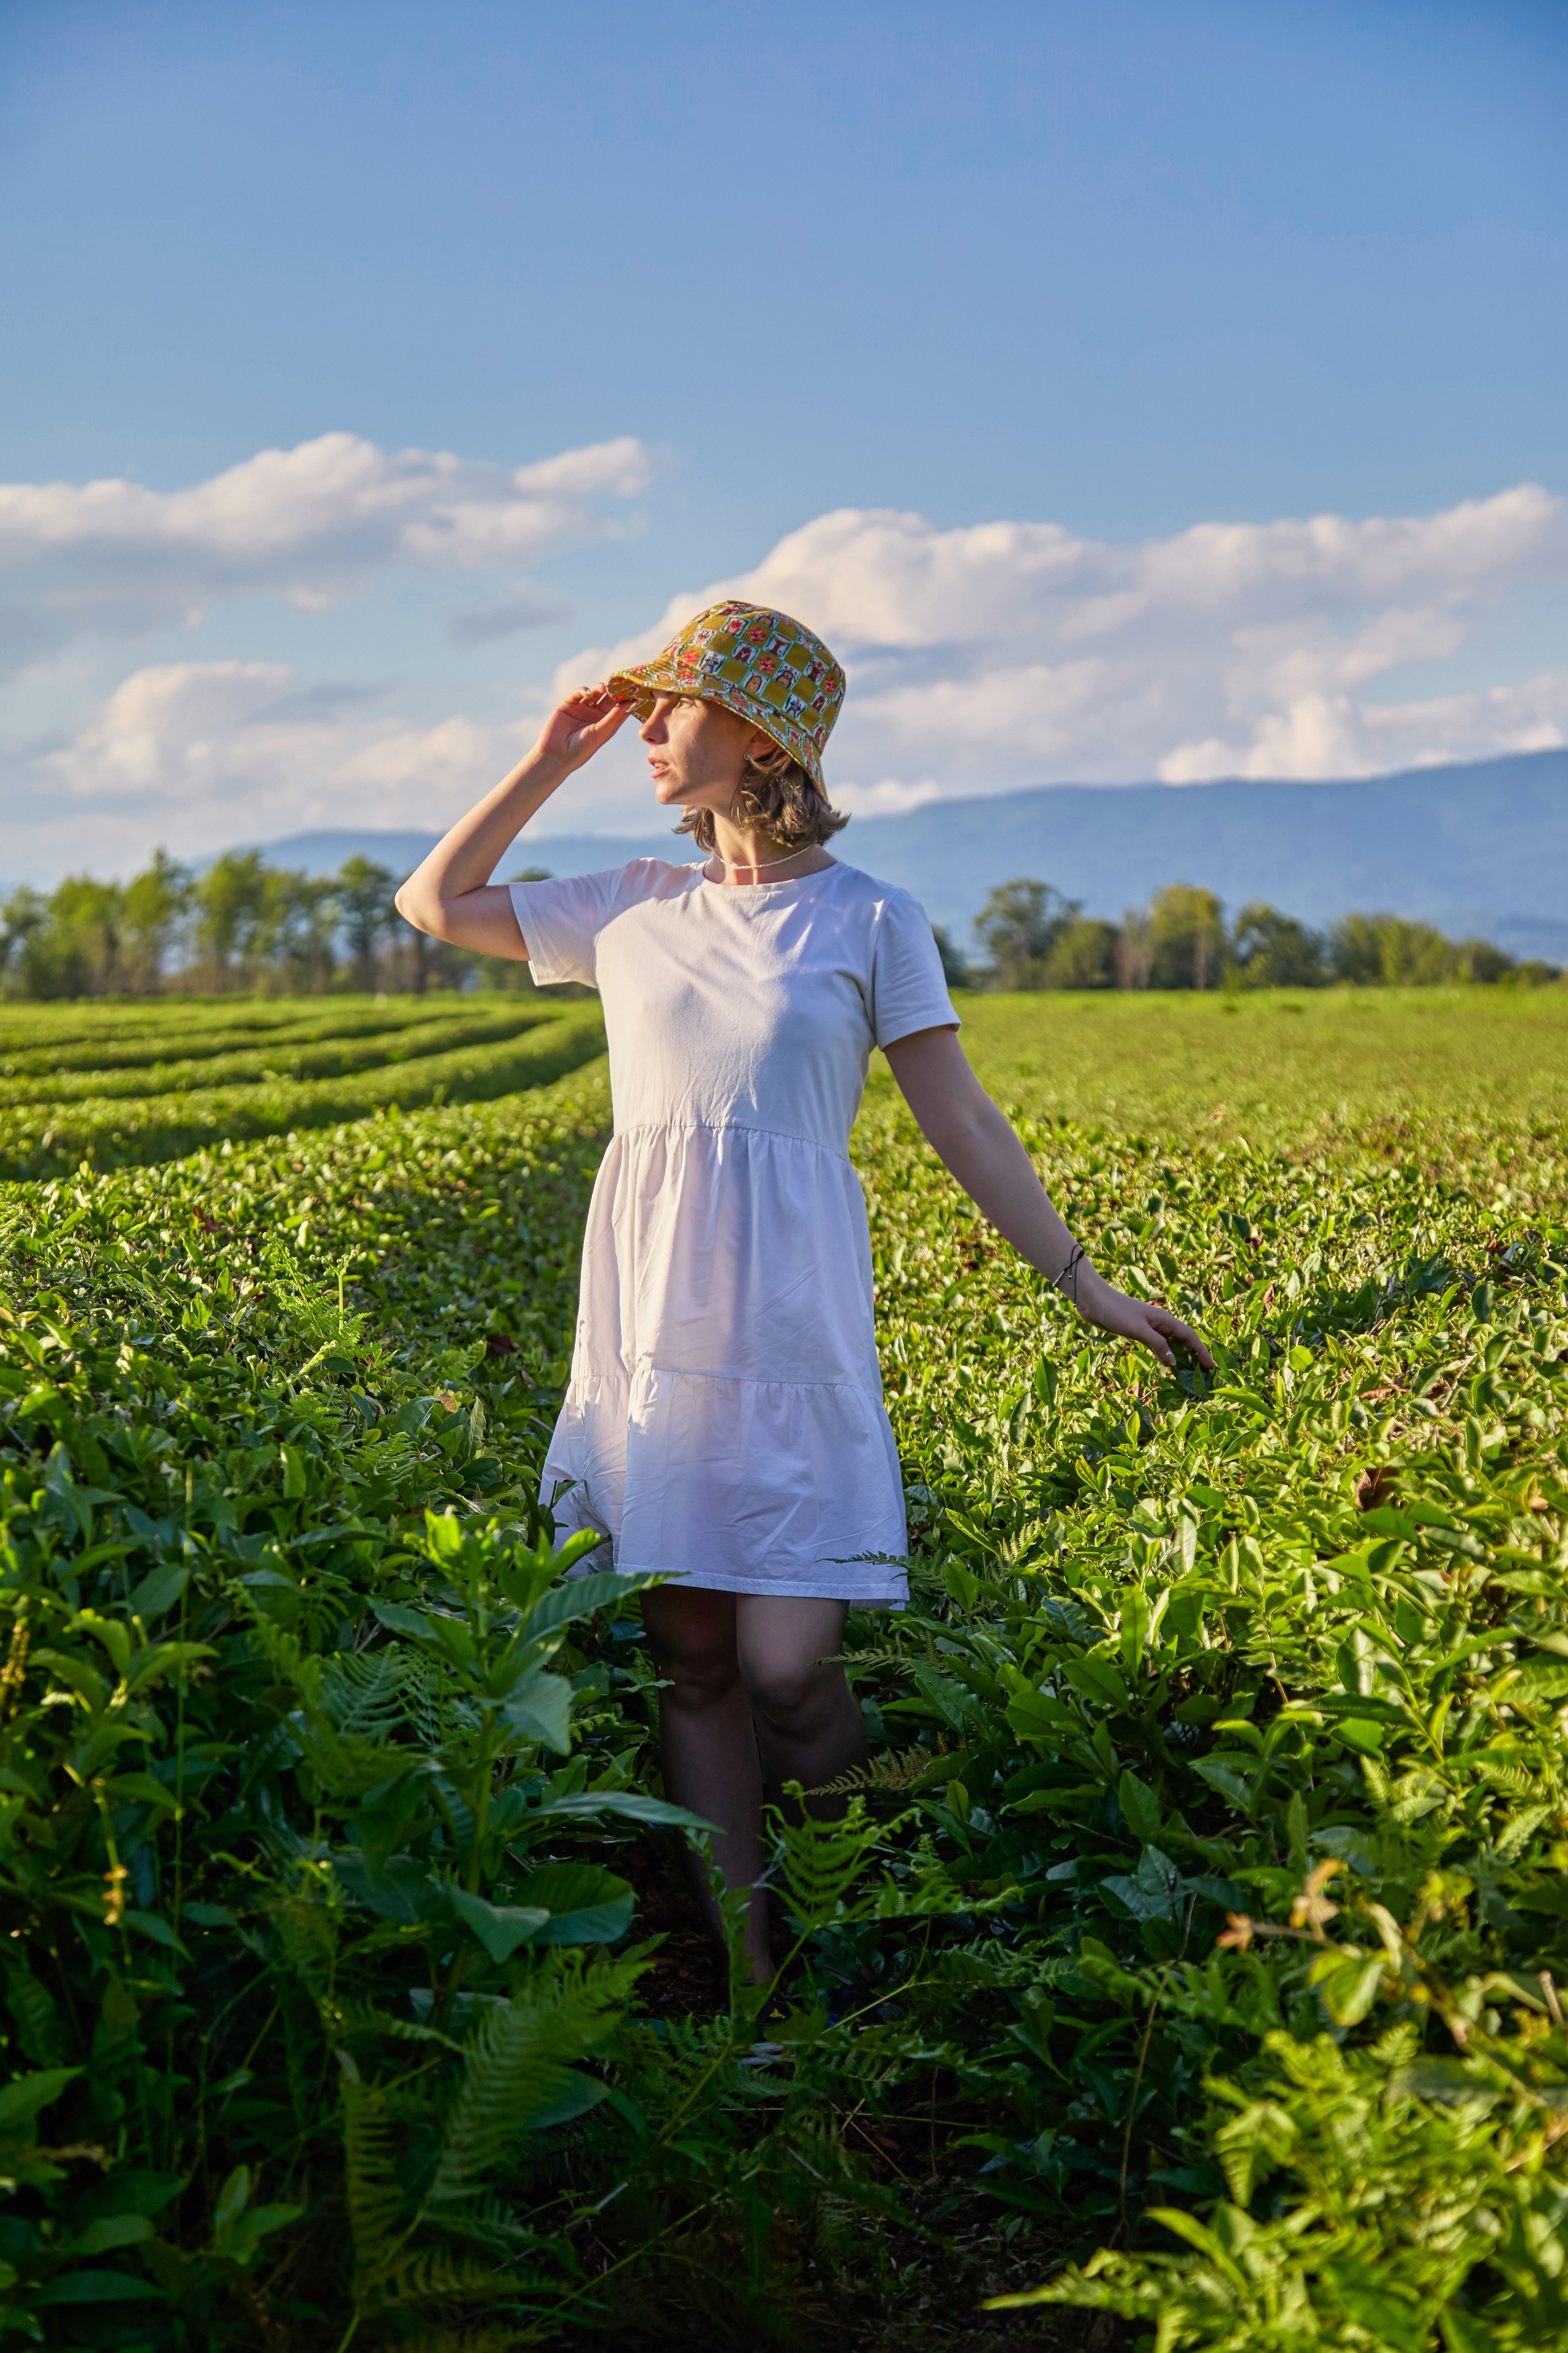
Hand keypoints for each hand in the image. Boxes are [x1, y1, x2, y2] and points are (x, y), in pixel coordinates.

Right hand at [530, 684, 630, 772]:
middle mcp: (596, 715)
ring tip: (604, 688)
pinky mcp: (568, 704)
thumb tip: (631, 703)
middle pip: (609, 697)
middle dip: (615, 690)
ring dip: (601, 688)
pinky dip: (584, 690)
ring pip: (595, 692)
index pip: (620, 707)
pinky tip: (588, 693)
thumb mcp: (601, 733)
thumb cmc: (581, 749)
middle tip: (621, 682)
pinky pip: (578, 693)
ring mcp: (582, 708)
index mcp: (607, 723)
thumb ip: (614, 717)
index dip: (627, 698)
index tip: (636, 689)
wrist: (556, 755)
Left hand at [1075, 1271, 1213, 1372]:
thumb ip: (1157, 1344)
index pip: (1189, 1337)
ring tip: (1187, 1373)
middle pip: (1182, 1340)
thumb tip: (1174, 1362)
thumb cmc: (1116, 1312)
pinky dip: (1163, 1354)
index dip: (1201, 1352)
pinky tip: (1164, 1364)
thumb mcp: (1138, 1330)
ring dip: (1178, 1356)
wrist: (1093, 1300)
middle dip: (1193, 1355)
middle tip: (1202, 1373)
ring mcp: (1149, 1327)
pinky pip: (1156, 1345)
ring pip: (1169, 1344)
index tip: (1210, 1367)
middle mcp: (1160, 1323)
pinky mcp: (1138, 1331)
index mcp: (1164, 1320)